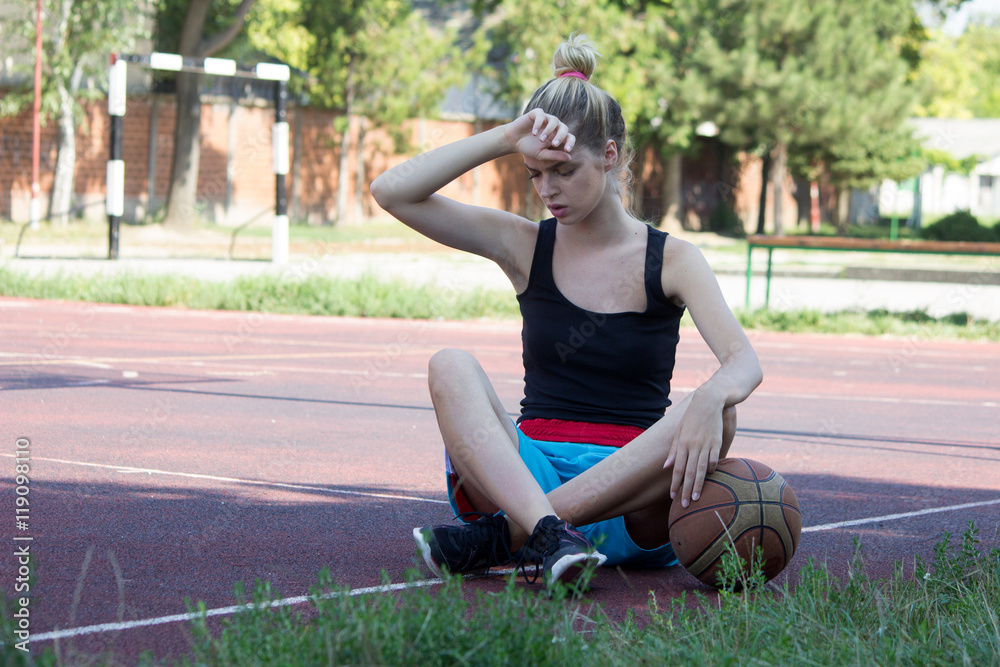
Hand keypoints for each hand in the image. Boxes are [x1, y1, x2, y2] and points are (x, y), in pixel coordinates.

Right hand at [504, 109, 575, 161]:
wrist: (514, 140)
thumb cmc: (529, 148)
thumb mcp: (542, 154)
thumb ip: (554, 155)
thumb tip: (569, 158)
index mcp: (557, 136)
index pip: (569, 137)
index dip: (570, 143)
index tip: (567, 150)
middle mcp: (554, 126)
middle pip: (564, 128)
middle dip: (560, 136)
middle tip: (554, 144)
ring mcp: (546, 119)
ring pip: (554, 120)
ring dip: (549, 130)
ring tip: (541, 140)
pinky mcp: (536, 113)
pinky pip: (541, 115)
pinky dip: (538, 124)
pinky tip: (533, 132)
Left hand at [662, 392, 724, 507]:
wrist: (709, 402)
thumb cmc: (692, 418)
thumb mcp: (679, 432)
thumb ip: (673, 450)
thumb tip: (666, 467)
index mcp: (682, 444)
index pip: (677, 468)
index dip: (674, 484)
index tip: (673, 496)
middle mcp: (693, 446)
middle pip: (688, 472)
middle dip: (685, 490)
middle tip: (684, 505)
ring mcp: (706, 444)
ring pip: (701, 469)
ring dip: (698, 485)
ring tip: (696, 498)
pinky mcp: (717, 442)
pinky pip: (714, 459)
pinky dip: (713, 469)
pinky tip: (711, 478)